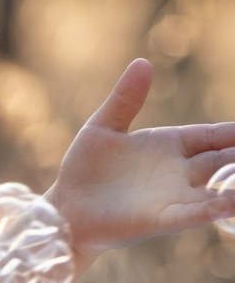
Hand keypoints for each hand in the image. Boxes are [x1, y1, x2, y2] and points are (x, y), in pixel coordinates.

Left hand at [46, 57, 234, 258]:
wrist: (64, 210)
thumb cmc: (83, 171)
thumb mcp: (102, 129)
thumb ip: (125, 99)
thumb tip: (142, 63)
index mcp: (170, 146)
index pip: (214, 136)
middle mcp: (178, 172)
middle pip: (223, 162)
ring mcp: (172, 197)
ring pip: (217, 190)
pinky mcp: (158, 220)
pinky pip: (193, 214)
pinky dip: (214, 209)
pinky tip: (231, 204)